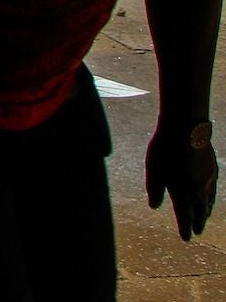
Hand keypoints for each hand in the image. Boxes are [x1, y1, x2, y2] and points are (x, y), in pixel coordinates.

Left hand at [148, 120, 217, 239]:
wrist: (186, 129)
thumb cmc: (164, 149)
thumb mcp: (153, 170)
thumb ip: (154, 189)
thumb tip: (154, 206)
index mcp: (182, 193)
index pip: (184, 216)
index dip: (185, 228)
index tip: (186, 238)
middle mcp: (198, 190)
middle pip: (199, 212)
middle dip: (197, 223)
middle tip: (196, 233)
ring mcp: (208, 180)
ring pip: (208, 201)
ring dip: (205, 212)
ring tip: (204, 219)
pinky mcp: (213, 169)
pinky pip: (213, 190)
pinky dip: (211, 198)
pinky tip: (210, 198)